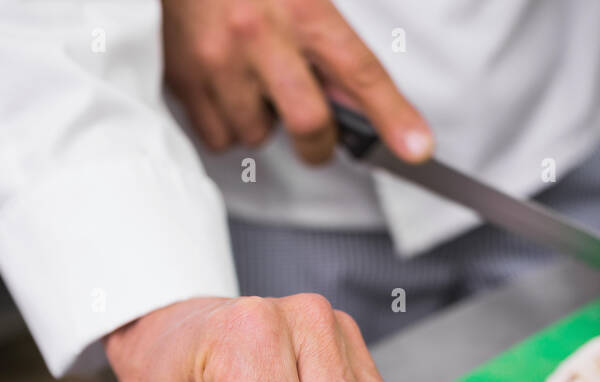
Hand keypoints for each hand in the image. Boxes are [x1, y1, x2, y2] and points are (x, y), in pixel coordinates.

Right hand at [160, 0, 432, 164]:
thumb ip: (328, 46)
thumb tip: (355, 105)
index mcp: (300, 7)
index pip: (359, 71)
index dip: (392, 116)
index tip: (416, 149)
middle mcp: (259, 35)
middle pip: (308, 120)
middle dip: (318, 144)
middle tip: (316, 138)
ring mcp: (218, 61)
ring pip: (256, 134)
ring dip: (262, 124)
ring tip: (251, 86)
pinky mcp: (183, 80)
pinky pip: (218, 137)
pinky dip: (227, 125)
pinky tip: (224, 91)